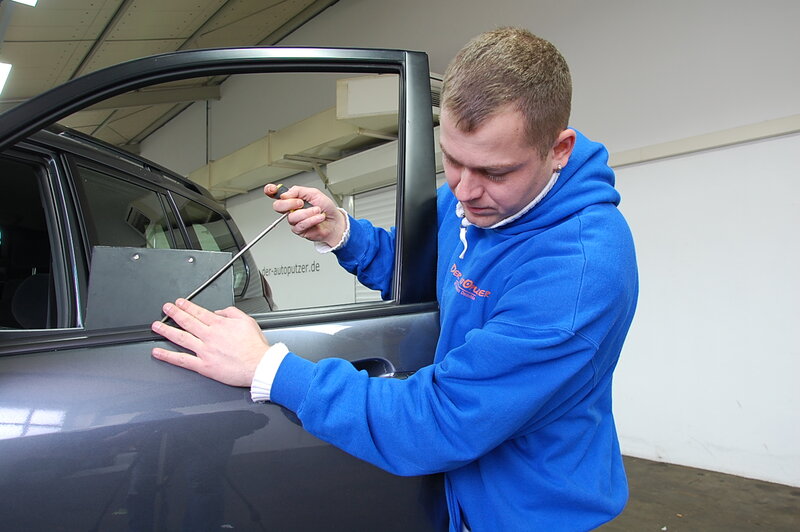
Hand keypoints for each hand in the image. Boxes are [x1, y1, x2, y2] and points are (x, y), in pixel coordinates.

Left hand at [151, 298, 269, 386]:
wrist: (259, 365)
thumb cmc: (255, 347)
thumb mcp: (248, 321)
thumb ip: (231, 313)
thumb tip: (219, 312)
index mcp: (220, 325)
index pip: (199, 312)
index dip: (187, 306)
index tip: (179, 303)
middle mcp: (209, 336)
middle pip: (187, 322)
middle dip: (174, 313)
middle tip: (166, 309)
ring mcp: (204, 351)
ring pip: (181, 338)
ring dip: (166, 331)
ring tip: (156, 326)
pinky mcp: (203, 366)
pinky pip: (182, 360)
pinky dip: (168, 356)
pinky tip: (158, 352)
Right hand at [265, 184, 344, 246]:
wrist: (334, 221)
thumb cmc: (325, 207)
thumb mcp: (314, 193)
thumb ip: (299, 191)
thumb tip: (286, 193)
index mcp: (293, 198)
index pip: (277, 194)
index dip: (270, 191)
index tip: (272, 190)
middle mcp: (291, 209)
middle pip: (278, 206)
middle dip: (290, 203)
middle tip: (301, 202)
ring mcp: (294, 220)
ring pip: (292, 217)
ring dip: (307, 213)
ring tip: (317, 211)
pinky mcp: (299, 230)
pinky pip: (301, 225)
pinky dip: (311, 220)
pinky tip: (318, 218)